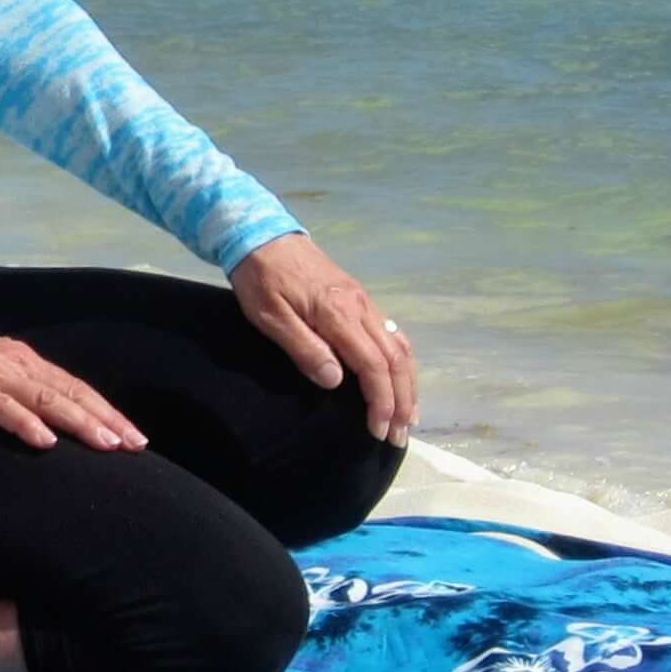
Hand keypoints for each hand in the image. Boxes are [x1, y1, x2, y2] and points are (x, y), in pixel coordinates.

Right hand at [0, 315, 147, 452]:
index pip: (73, 386)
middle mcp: (11, 361)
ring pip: (43, 399)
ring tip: (107, 445)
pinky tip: (44, 441)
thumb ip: (11, 384)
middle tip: (137, 446)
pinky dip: (24, 423)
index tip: (134, 435)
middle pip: (69, 392)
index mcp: (19, 357)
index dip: (105, 410)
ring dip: (78, 422)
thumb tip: (44, 412)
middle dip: (106, 419)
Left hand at [230, 234, 416, 446]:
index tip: (379, 430)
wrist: (264, 236)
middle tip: (400, 435)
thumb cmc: (261, 279)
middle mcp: (361, 308)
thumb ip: (304, 348)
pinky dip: (402, 362)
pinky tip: (400, 379)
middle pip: (395, 360)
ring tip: (409, 415)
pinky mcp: (361, 299)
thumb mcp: (270, 317)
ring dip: (408, 384)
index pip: (373, 365)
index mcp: (338, 314)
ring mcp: (365, 302)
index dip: (381, 401)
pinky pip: (392, 334)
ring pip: (400, 347)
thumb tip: (336, 382)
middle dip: (402, 401)